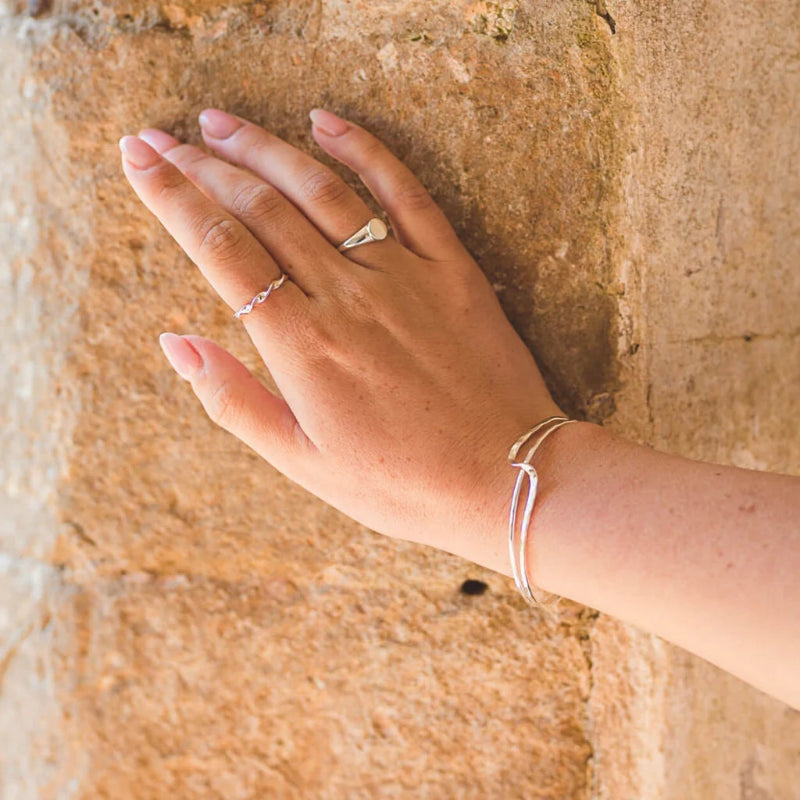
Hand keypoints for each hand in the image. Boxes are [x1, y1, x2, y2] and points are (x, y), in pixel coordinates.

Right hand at [120, 109, 561, 573]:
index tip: (139, 159)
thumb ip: (233, 400)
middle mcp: (345, 296)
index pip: (220, 249)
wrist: (506, 478)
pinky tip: (326, 122)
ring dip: (264, 149)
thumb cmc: (401, 483)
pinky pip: (403, 192)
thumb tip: (174, 344)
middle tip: (162, 136)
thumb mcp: (303, 463)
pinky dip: (363, 149)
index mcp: (301, 345)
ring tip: (220, 123)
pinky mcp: (451, 267)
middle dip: (202, 166)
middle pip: (260, 209)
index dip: (171, 197)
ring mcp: (402, 274)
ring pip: (319, 191)